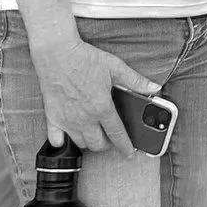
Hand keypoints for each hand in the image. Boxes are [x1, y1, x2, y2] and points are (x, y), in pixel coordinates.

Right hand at [29, 33, 161, 153]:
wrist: (56, 52)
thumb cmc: (84, 58)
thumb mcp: (115, 67)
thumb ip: (135, 80)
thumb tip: (153, 88)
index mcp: (102, 107)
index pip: (117, 134)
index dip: (125, 146)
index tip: (129, 153)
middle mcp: (85, 118)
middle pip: (98, 144)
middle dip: (107, 144)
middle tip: (110, 137)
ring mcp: (67, 120)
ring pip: (80, 143)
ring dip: (89, 142)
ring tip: (94, 133)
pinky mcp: (52, 117)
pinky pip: (57, 140)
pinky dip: (63, 142)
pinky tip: (69, 135)